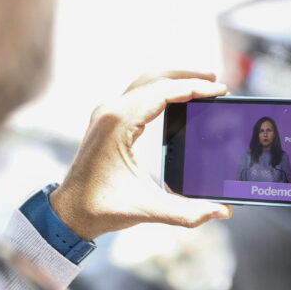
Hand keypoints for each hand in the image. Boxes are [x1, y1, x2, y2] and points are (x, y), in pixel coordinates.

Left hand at [49, 71, 231, 239]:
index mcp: (118, 124)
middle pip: (154, 79)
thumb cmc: (101, 209)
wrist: (67, 213)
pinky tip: (175, 99)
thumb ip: (187, 212)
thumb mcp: (147, 210)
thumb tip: (223, 212)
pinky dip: (159, 90)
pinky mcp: (106, 122)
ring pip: (144, 83)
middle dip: (186, 76)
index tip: (219, 90)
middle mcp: (110, 112)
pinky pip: (136, 95)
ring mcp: (106, 114)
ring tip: (199, 84)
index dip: (194, 88)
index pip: (163, 92)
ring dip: (172, 79)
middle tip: (214, 80)